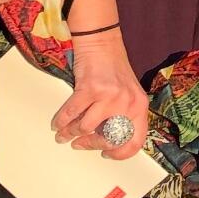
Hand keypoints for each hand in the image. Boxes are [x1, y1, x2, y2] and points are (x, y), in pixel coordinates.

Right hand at [52, 27, 150, 158]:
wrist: (102, 43)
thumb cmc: (113, 69)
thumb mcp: (128, 94)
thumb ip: (122, 116)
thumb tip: (105, 142)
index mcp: (140, 107)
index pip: (135, 142)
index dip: (120, 154)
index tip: (106, 154)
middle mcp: (128, 103)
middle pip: (108, 139)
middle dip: (90, 144)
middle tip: (80, 144)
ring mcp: (110, 96)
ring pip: (86, 128)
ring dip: (71, 133)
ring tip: (64, 134)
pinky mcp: (90, 89)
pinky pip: (72, 113)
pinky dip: (62, 121)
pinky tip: (58, 124)